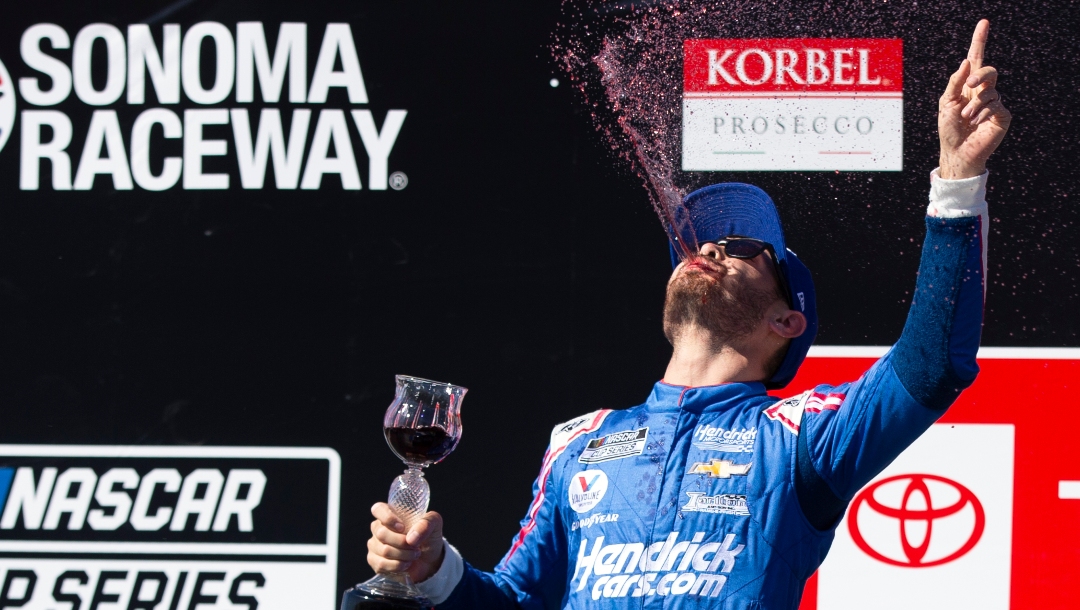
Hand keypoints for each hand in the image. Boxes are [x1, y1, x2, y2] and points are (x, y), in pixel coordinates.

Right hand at [367, 503, 445, 583]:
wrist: (430, 561)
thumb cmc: (429, 538)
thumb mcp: (434, 525)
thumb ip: (426, 523)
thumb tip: (411, 538)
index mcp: (391, 513)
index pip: (378, 509)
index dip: (388, 518)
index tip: (402, 528)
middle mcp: (379, 528)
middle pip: (381, 533)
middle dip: (402, 542)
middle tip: (416, 546)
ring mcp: (375, 545)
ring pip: (384, 550)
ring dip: (403, 555)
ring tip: (414, 555)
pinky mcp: (375, 562)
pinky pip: (381, 564)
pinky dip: (397, 566)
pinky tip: (406, 564)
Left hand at [938, 19, 1011, 178]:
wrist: (956, 151)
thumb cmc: (949, 128)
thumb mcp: (946, 103)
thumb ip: (955, 82)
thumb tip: (967, 61)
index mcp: (968, 84)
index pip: (976, 59)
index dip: (980, 41)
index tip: (984, 23)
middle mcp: (983, 90)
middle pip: (990, 71)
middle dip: (980, 75)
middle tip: (970, 84)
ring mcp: (994, 102)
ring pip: (990, 91)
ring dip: (974, 104)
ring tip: (966, 118)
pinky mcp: (1002, 116)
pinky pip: (995, 105)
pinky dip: (983, 113)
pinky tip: (976, 123)